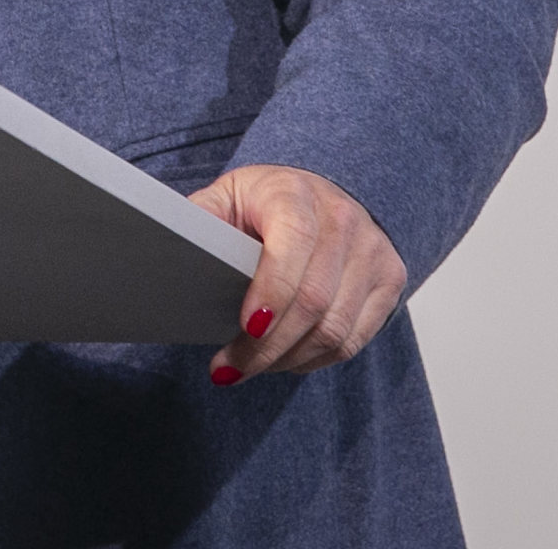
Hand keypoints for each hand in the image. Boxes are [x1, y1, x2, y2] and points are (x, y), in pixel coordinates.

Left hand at [186, 163, 407, 384]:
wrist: (324, 189)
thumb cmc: (266, 200)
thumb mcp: (227, 195)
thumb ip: (202, 219)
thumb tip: (168, 245)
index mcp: (296, 194)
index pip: (293, 246)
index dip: (272, 293)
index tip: (246, 327)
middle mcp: (343, 220)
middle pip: (314, 301)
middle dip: (267, 346)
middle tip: (227, 368)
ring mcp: (372, 252)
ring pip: (336, 329)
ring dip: (287, 361)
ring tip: (248, 368)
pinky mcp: (389, 280)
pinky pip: (353, 339)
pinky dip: (314, 360)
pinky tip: (283, 361)